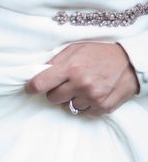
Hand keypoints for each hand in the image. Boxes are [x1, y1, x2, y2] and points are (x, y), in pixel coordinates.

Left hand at [24, 41, 139, 116]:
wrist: (132, 62)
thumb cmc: (100, 54)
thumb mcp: (75, 49)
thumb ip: (56, 61)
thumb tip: (37, 73)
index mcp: (71, 68)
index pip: (40, 84)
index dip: (31, 88)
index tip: (30, 89)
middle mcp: (81, 84)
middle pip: (52, 98)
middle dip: (56, 91)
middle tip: (66, 83)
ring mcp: (92, 97)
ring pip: (67, 106)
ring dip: (72, 99)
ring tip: (84, 87)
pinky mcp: (103, 107)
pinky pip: (83, 112)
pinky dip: (86, 105)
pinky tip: (93, 94)